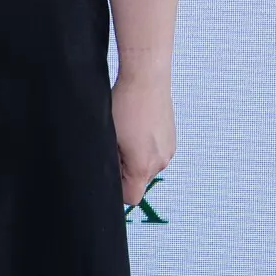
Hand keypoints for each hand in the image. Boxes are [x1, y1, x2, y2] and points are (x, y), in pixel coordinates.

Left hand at [112, 71, 174, 207]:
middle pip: (138, 181)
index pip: (130, 197)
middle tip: (113, 144)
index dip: (116, 187)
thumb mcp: (107, 135)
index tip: (107, 167)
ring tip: (124, 132)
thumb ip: (109, 160)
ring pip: (146, 166)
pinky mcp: (171, 139)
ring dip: (133, 156)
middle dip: (123, 169)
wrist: (146, 78)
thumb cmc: (123, 105)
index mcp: (144, 166)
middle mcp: (161, 162)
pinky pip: (154, 152)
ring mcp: (169, 150)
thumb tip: (104, 172)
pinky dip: (143, 146)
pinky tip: (135, 127)